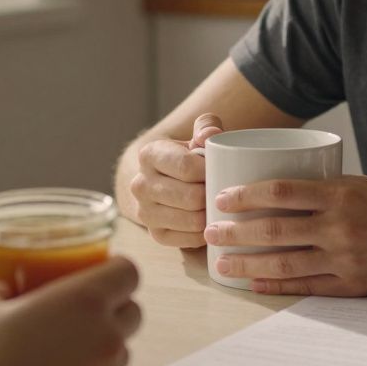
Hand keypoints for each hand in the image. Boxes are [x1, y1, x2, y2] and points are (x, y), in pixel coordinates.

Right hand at [0, 256, 141, 365]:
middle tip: (73, 313)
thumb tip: (2, 290)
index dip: (113, 269)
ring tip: (55, 356)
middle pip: (131, 313)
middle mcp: (106, 341)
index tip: (95, 272)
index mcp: (84, 303)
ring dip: (97, 350)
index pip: (127, 272)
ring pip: (118, 355)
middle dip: (110, 309)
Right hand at [130, 113, 223, 247]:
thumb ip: (206, 126)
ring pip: (192, 221)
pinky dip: (206, 232)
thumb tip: (210, 135)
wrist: (159, 180)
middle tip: (225, 191)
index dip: (210, 171)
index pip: (186, 167)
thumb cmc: (186, 156)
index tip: (222, 170)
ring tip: (221, 205)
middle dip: (213, 195)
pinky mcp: (155, 234)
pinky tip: (211, 220)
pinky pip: (190, 239)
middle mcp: (140, 184)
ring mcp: (145, 212)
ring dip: (212, 215)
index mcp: (149, 155)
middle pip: (191, 197)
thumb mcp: (195, 136)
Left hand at [203, 175, 366, 295]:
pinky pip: (306, 287)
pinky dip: (277, 285)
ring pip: (285, 262)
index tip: (222, 198)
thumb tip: (276, 191)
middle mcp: (341, 225)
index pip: (281, 190)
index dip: (246, 195)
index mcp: (342, 193)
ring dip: (247, 263)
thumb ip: (324, 190)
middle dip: (235, 230)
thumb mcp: (363, 186)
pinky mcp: (352, 285)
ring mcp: (346, 258)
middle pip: (275, 228)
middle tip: (209, 231)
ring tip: (221, 262)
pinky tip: (255, 284)